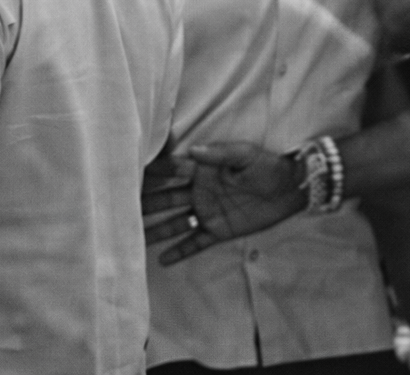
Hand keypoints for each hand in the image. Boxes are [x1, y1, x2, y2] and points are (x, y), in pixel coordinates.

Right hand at [141, 142, 306, 265]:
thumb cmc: (268, 166)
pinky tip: (161, 260)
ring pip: (174, 222)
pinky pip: (194, 242)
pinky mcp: (218, 230)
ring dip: (154, 229)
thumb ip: (220, 154)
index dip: (153, 170)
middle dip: (144, 202)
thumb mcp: (246, 155)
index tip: (128, 171)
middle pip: (166, 197)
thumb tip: (193, 150)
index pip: (173, 169)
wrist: (292, 188)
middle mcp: (199, 191)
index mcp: (204, 169)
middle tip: (118, 209)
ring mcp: (207, 212)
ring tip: (130, 239)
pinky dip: (179, 251)